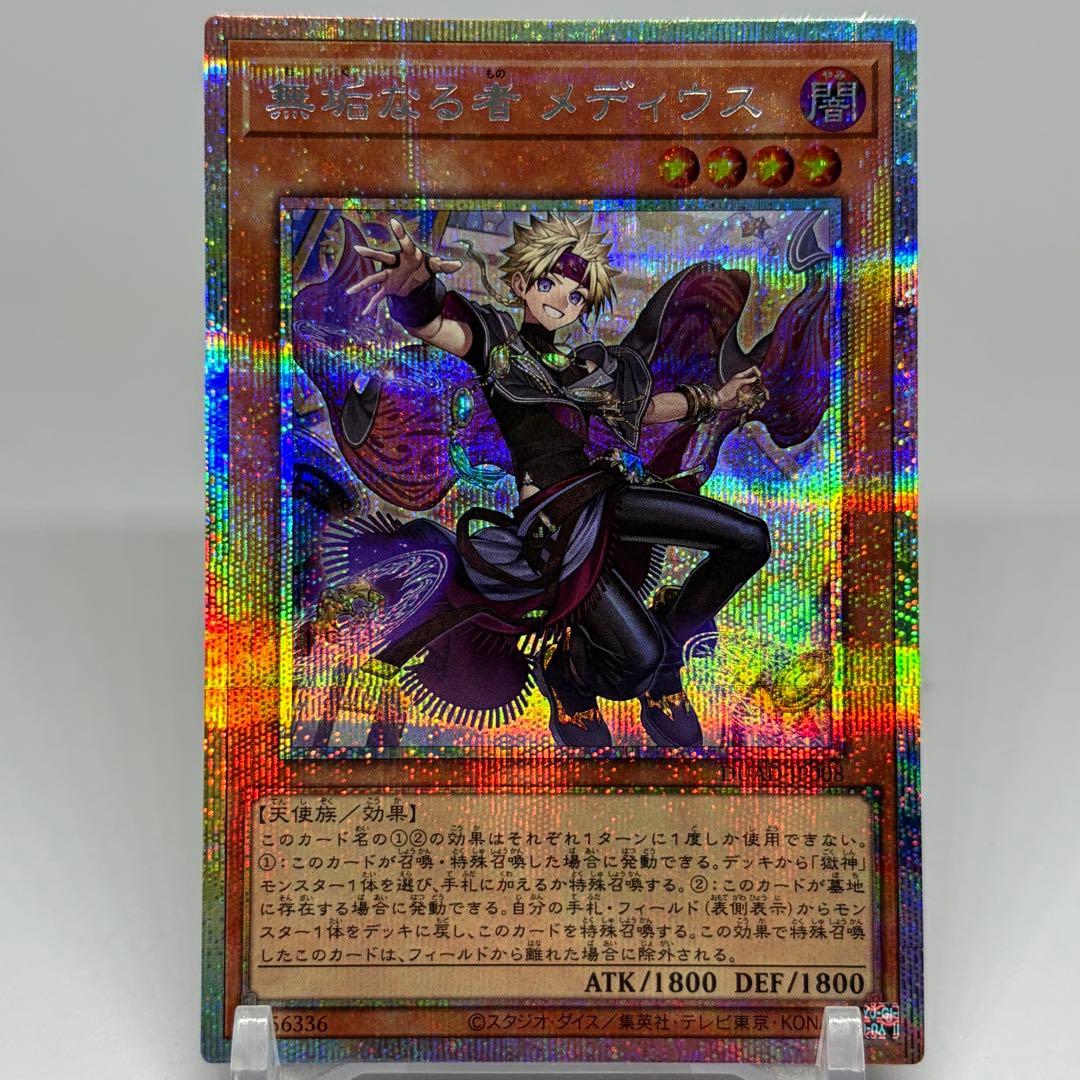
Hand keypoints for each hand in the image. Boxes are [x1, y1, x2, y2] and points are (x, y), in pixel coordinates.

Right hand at [345, 217, 461, 315]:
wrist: (414, 277)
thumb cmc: (423, 266)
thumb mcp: (434, 266)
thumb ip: (444, 265)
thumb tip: (459, 265)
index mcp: (407, 254)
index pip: (405, 243)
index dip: (400, 233)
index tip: (393, 222)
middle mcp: (394, 263)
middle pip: (381, 256)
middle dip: (371, 253)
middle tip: (358, 249)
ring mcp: (389, 275)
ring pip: (374, 278)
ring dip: (362, 285)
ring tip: (350, 291)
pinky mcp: (387, 287)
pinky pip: (378, 296)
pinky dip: (372, 305)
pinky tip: (364, 312)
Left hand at [717, 367, 768, 413]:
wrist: (721, 401)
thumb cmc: (726, 390)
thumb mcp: (736, 382)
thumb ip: (746, 380)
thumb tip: (755, 378)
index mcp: (743, 377)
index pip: (753, 370)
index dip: (758, 372)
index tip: (759, 376)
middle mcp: (747, 383)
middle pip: (759, 384)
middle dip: (763, 390)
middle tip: (766, 396)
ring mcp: (747, 391)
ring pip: (758, 394)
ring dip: (760, 400)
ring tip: (760, 406)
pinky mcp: (746, 399)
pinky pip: (753, 402)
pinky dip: (754, 406)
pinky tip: (751, 410)